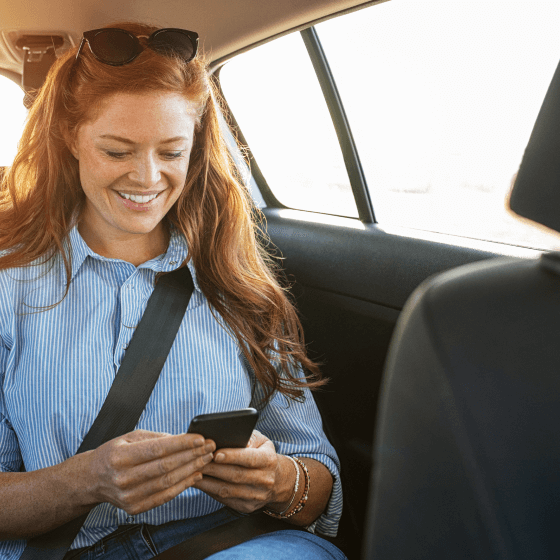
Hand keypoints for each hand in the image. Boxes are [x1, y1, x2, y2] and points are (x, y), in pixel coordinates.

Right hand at [82, 429, 214, 514]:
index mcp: (120, 456)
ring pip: (168, 482)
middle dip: (192, 455)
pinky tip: (196, 474)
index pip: (157, 449)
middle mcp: (123, 478)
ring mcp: (128, 496)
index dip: (181, 444)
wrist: (92, 479)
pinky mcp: (135, 508)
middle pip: (165, 466)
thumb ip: (157, 437)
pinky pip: (165, 496)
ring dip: (191, 469)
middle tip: (210, 447)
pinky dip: (183, 485)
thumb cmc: (115, 453)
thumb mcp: (130, 437)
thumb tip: (184, 438)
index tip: (201, 438)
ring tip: (206, 458)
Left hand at [194, 430, 293, 513]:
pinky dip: (210, 491)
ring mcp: (257, 496)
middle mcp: (265, 480)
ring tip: (193, 472)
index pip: (249, 459)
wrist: (277, 479)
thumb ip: (246, 438)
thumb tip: (225, 438)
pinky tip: (199, 483)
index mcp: (269, 460)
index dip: (232, 456)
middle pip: (236, 475)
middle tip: (196, 461)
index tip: (215, 453)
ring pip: (228, 490)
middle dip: (214, 468)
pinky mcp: (247, 507)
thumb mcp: (260, 441)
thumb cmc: (261, 453)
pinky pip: (225, 500)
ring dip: (208, 482)